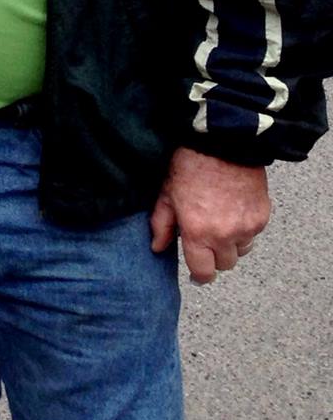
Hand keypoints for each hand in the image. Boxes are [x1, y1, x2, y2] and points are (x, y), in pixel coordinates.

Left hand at [149, 147, 268, 283]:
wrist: (223, 144)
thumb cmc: (190, 166)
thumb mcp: (166, 194)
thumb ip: (161, 225)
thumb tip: (157, 247)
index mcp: (199, 232)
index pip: (204, 272)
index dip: (200, 275)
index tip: (198, 273)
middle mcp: (226, 235)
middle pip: (225, 264)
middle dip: (215, 257)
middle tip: (205, 241)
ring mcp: (247, 227)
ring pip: (241, 250)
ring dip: (231, 244)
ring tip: (219, 223)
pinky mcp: (262, 216)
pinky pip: (253, 234)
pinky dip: (244, 229)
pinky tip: (232, 211)